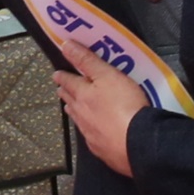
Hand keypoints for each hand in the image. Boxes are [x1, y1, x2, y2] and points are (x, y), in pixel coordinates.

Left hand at [49, 47, 148, 176]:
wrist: (137, 142)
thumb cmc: (124, 106)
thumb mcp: (108, 75)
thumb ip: (87, 61)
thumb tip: (66, 46)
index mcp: (82, 94)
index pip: (68, 82)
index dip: (62, 76)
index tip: (57, 74)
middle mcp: (81, 114)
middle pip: (69, 101)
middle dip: (65, 93)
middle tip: (61, 89)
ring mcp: (90, 133)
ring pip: (77, 119)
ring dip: (74, 111)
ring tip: (70, 108)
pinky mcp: (101, 148)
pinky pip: (90, 136)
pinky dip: (88, 129)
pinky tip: (92, 130)